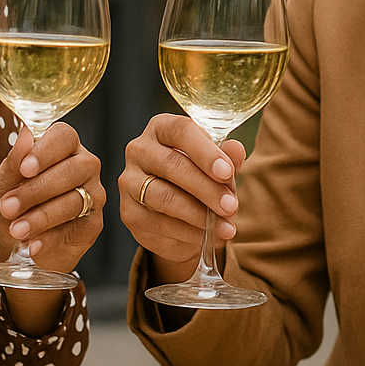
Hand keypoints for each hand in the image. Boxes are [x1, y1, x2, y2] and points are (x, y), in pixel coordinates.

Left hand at [0, 121, 103, 275]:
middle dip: (36, 190)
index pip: (63, 136)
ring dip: (41, 217)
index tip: (24, 169)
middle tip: (9, 207)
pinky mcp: (94, 223)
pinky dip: (50, 239)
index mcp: (63, 146)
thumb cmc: (15, 204)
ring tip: (17, 230)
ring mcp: (94, 194)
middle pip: (72, 169)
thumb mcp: (6, 183)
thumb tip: (25, 136)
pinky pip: (76, 228)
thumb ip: (15, 161)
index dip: (45, 151)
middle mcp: (84, 166)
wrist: (19, 243)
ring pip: (75, 201)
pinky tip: (33, 245)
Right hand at [119, 113, 247, 285]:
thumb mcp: (217, 166)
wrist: (178, 214)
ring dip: (199, 216)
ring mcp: (129, 181)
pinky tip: (206, 237)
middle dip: (206, 189)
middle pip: (172, 165)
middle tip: (231, 207)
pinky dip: (186, 233)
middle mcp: (139, 150)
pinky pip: (157, 224)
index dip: (205, 152)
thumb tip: (235, 149)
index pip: (181, 131)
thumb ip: (227, 158)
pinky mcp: (128, 212)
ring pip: (164, 198)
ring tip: (225, 227)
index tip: (227, 172)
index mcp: (161, 128)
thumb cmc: (199, 179)